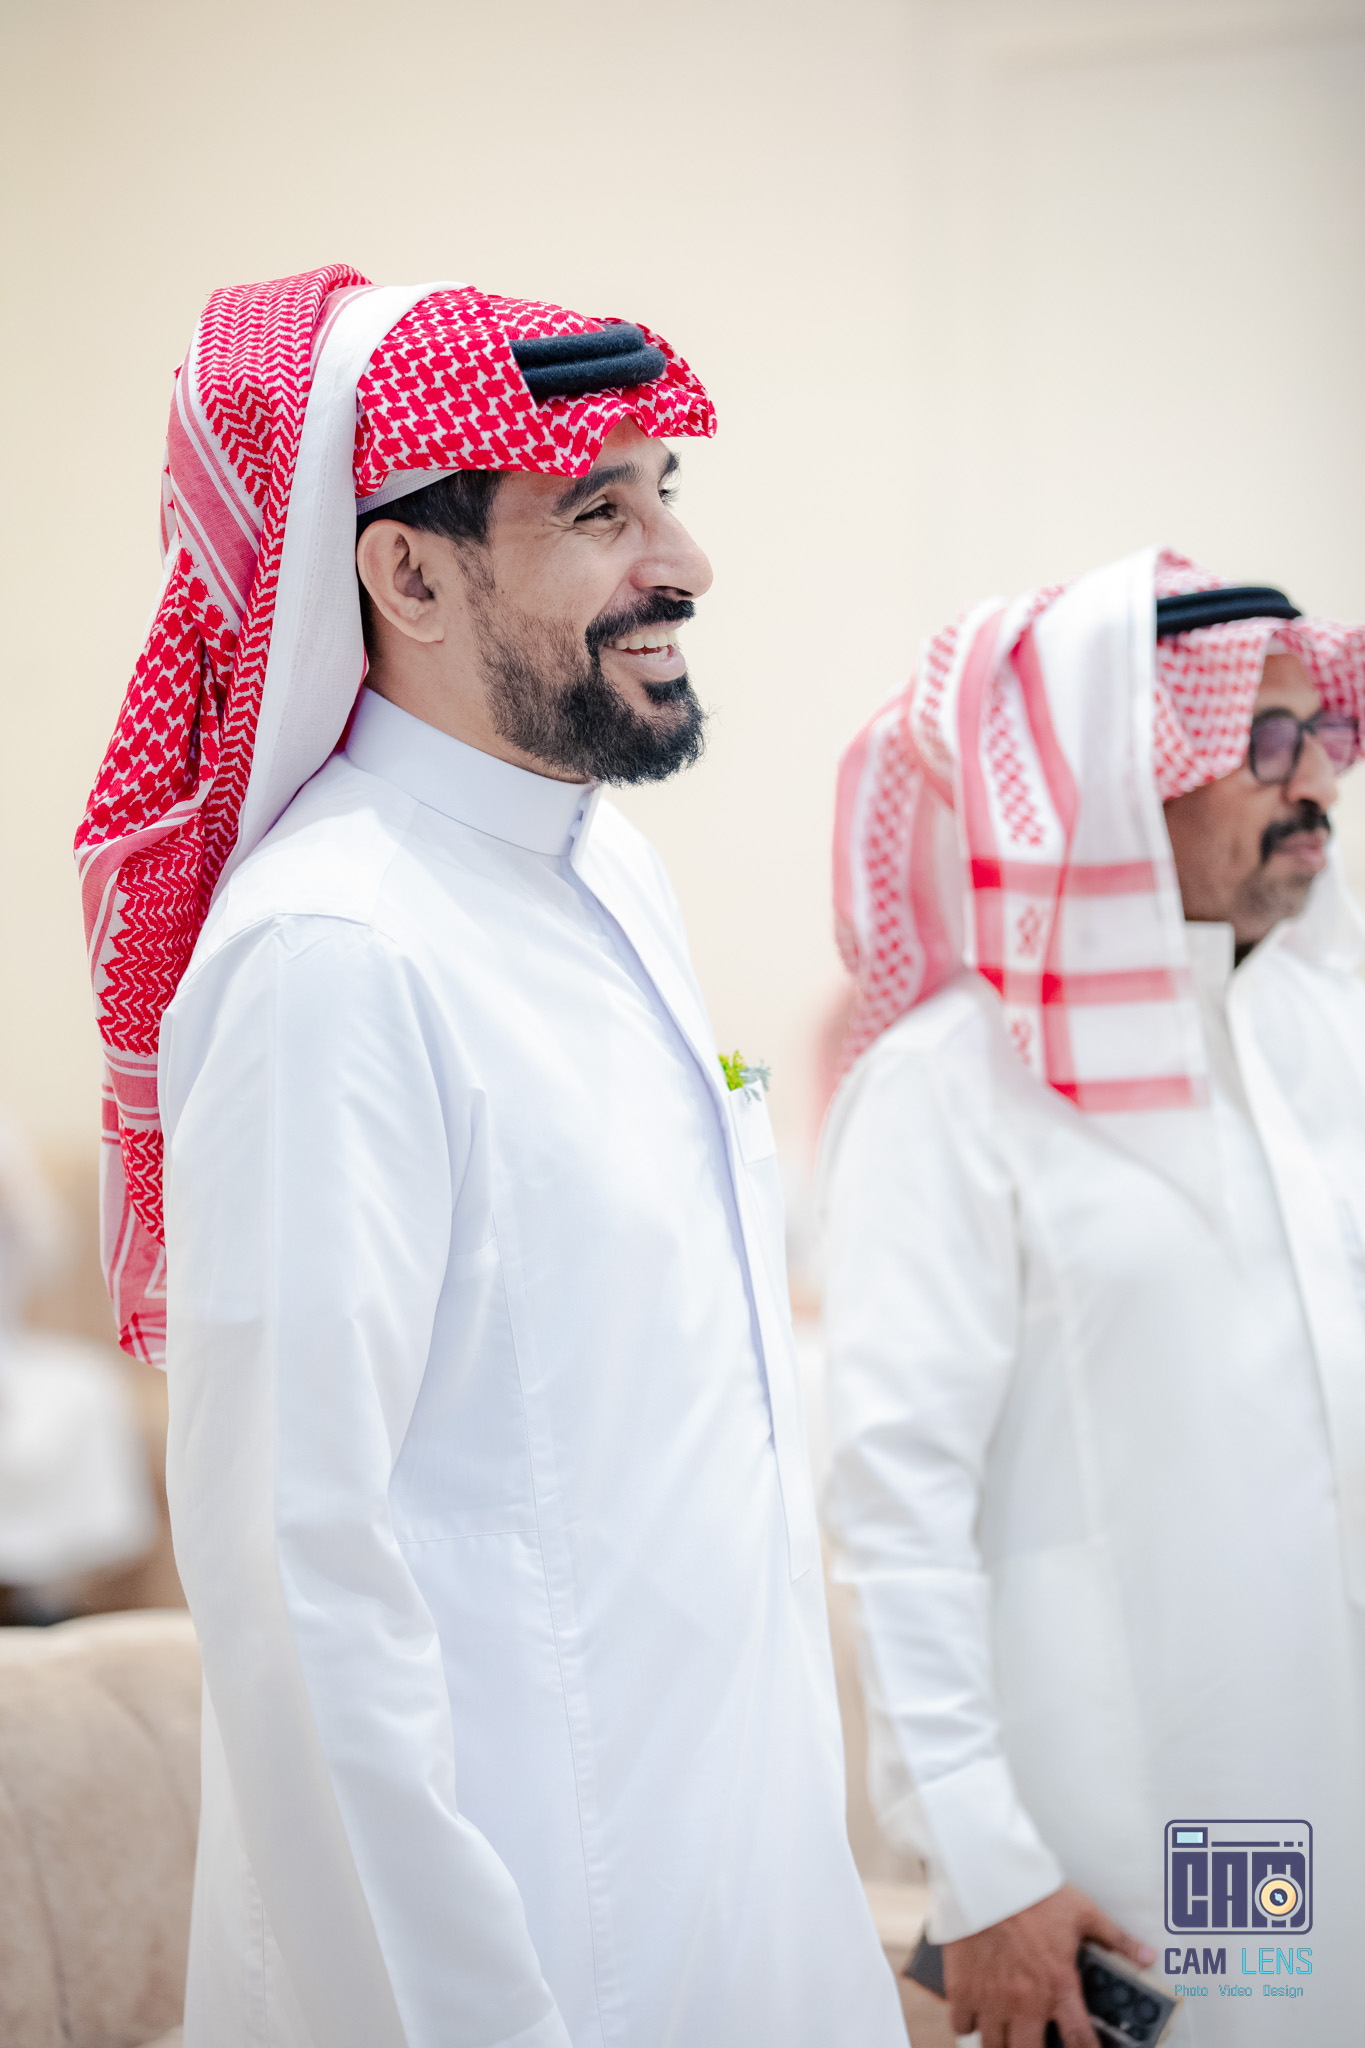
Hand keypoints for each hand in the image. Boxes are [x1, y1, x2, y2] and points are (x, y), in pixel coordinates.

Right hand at [942, 1883, 1154, 2047]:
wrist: (985, 1874)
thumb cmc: (1034, 1893)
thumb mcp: (1083, 1912)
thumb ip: (1116, 1939)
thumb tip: (1148, 1956)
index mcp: (1058, 1986)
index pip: (1080, 2041)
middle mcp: (1025, 2001)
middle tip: (1035, 2039)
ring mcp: (990, 1997)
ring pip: (993, 2046)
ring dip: (1002, 2043)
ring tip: (1007, 2035)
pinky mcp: (962, 1987)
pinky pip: (962, 2025)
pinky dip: (969, 2025)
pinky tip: (977, 2016)